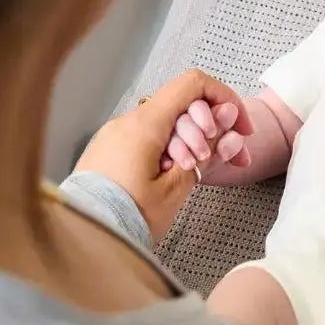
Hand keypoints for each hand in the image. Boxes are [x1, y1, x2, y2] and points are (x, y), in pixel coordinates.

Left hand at [74, 69, 248, 240]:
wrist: (85, 239)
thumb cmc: (127, 217)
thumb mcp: (178, 185)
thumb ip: (208, 147)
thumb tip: (226, 118)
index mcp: (144, 124)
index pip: (193, 85)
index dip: (224, 99)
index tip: (239, 126)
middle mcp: (127, 122)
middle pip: (182, 106)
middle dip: (212, 129)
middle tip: (228, 158)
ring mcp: (116, 135)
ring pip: (167, 124)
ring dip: (192, 142)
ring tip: (196, 172)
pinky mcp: (110, 150)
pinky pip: (148, 139)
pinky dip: (170, 150)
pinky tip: (176, 176)